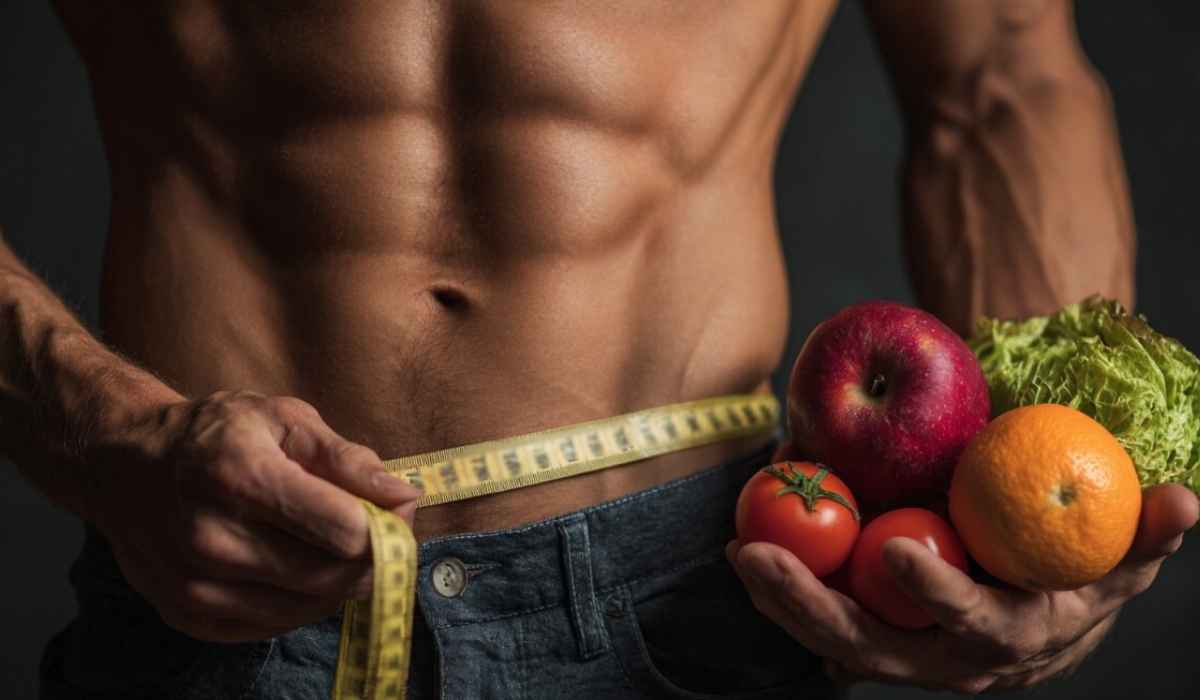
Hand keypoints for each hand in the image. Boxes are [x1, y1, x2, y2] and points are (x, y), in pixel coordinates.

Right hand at [87, 390, 421, 642]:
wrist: (126, 465)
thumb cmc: (215, 435)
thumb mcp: (284, 420)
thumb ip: (348, 459)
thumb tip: (405, 496)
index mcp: (242, 479)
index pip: (344, 531)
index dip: (387, 527)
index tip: (398, 511)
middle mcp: (212, 540)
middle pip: (331, 576)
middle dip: (371, 557)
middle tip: (380, 530)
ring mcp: (196, 586)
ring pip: (308, 606)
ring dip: (339, 581)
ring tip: (334, 543)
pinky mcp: (190, 616)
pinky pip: (275, 625)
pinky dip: (302, 601)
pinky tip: (298, 565)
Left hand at [727, 484, 1197, 692]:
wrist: (1046, 628)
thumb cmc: (1079, 581)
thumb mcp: (1119, 561)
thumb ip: (1145, 536)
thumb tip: (1184, 502)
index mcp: (1010, 636)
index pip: (973, 621)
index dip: (937, 592)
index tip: (895, 547)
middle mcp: (950, 661)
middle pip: (874, 646)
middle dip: (811, 607)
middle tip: (757, 556)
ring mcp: (908, 658)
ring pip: (837, 642)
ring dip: (783, 603)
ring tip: (739, 554)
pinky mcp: (879, 641)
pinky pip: (827, 625)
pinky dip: (789, 598)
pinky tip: (752, 560)